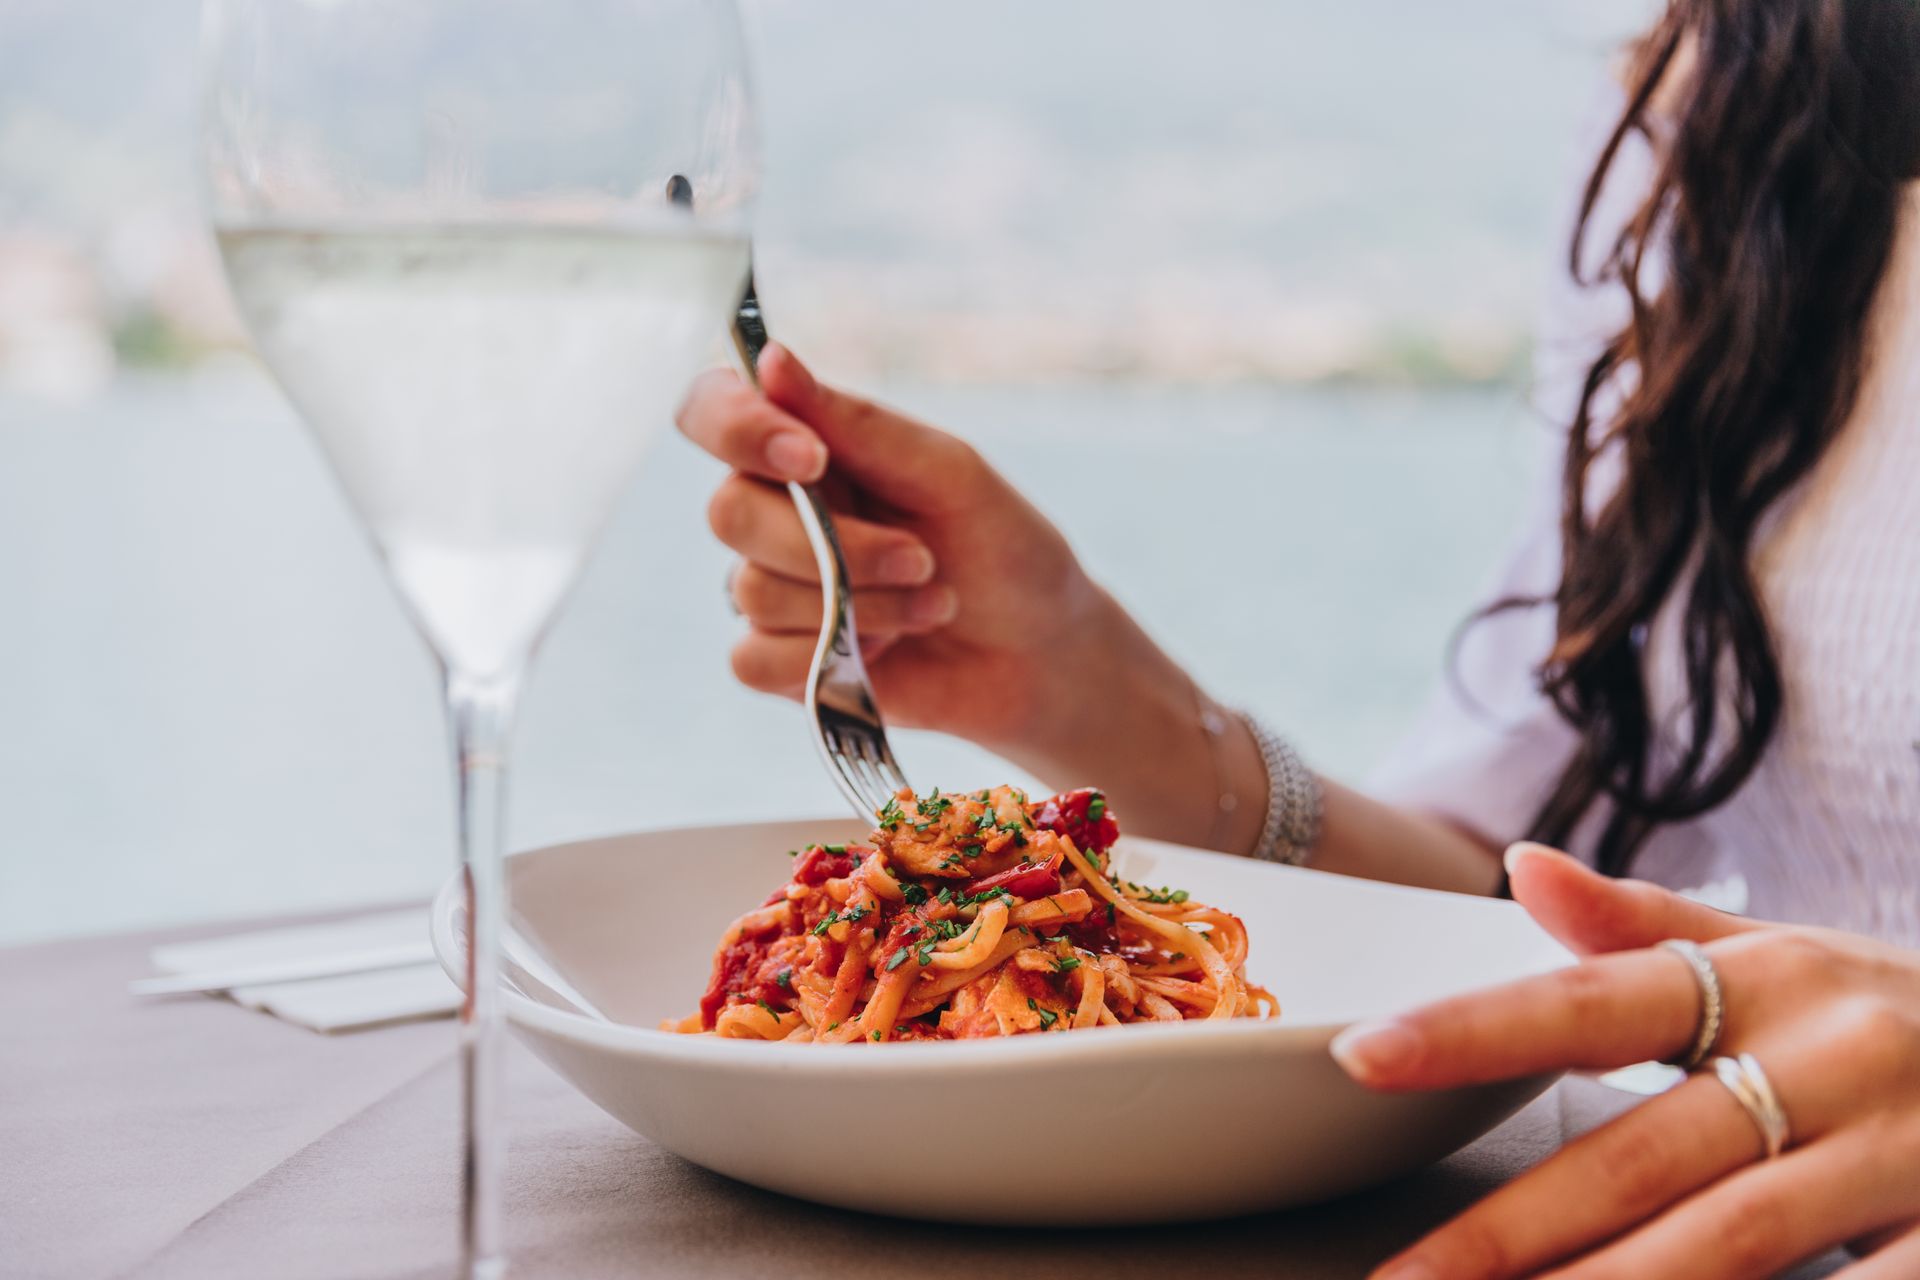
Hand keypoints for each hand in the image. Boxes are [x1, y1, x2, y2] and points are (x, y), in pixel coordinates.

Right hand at [675, 344, 1111, 750]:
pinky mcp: (779, 661)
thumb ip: (856, 424)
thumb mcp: (948, 473)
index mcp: (807, 450)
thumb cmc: (1002, 548)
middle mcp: (776, 512)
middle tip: (921, 557)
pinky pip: (755, 660)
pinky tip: (887, 650)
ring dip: (859, 605)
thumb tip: (770, 360)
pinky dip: (830, 657)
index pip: (714, 411)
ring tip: (931, 604)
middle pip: (730, 513)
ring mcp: (773, 588)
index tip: (812, 459)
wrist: (1040, 653)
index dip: (739, 429)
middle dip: (832, 546)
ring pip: (752, 592)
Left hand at [1333, 843, 1919, 1278]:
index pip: (1593, 1003)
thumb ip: (1648, 921)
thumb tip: (1522, 868)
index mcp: (1767, 980)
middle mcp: (1828, 1062)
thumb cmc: (1903, 1008)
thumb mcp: (1791, 952)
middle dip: (1512, 1232)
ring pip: (1729, 1247)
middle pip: (1639, 1160)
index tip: (1365, 1058)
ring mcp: (1901, 1158)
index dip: (1478, 1030)